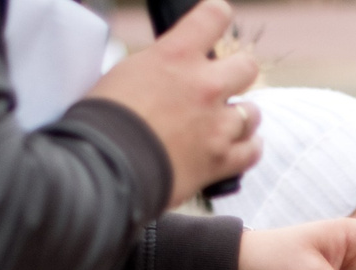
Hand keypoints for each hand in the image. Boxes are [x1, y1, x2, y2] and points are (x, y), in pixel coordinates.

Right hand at [90, 1, 262, 208]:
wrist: (105, 167)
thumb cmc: (103, 120)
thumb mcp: (126, 73)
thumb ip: (158, 67)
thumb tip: (166, 72)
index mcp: (176, 56)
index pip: (214, 16)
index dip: (217, 16)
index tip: (215, 22)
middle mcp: (204, 86)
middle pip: (247, 66)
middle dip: (236, 74)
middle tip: (220, 86)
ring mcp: (216, 125)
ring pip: (253, 113)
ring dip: (241, 116)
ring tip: (224, 123)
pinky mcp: (220, 161)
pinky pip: (251, 151)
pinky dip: (246, 149)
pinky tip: (236, 148)